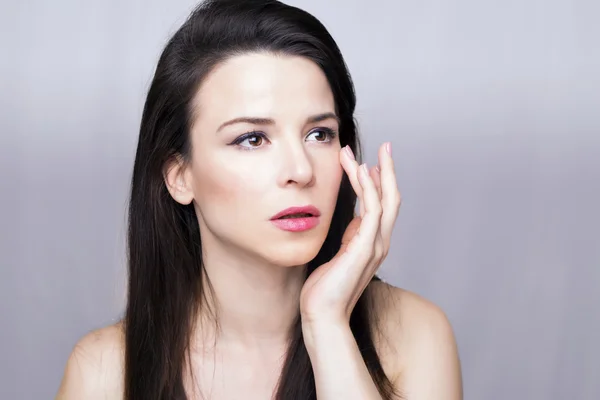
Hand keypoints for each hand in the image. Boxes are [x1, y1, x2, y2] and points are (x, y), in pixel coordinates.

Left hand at [300, 142, 400, 326]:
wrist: (322, 314)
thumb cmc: (325, 287)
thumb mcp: (338, 253)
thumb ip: (348, 236)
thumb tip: (352, 218)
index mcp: (372, 243)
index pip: (383, 205)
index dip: (382, 182)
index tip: (373, 161)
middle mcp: (379, 242)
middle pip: (392, 198)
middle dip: (389, 170)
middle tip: (385, 146)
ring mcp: (374, 246)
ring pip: (383, 200)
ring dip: (374, 172)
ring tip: (355, 153)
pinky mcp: (364, 248)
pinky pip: (372, 211)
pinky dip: (369, 189)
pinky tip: (361, 171)